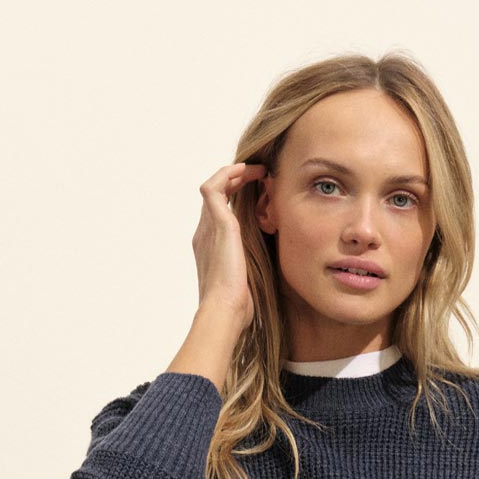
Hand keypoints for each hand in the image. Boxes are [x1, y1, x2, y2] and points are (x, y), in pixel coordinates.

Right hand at [191, 160, 266, 326]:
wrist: (224, 309)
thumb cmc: (238, 305)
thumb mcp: (249, 280)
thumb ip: (254, 266)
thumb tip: (273, 264)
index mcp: (210, 248)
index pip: (219, 214)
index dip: (236, 199)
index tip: (257, 194)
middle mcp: (205, 234)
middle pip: (216, 198)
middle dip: (236, 182)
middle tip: (259, 175)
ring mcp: (207, 228)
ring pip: (214, 188)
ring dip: (234, 174)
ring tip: (256, 169)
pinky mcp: (217, 223)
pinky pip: (214, 187)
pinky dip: (228, 174)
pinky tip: (247, 170)